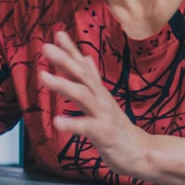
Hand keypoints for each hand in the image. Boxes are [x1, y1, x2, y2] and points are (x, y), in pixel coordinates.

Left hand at [40, 31, 150, 177]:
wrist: (141, 152)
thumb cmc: (118, 127)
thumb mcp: (104, 100)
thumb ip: (92, 80)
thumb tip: (85, 58)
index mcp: (99, 92)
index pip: (84, 67)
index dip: (71, 50)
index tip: (57, 33)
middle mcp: (102, 99)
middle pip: (83, 76)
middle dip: (65, 60)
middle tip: (47, 47)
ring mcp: (104, 115)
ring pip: (84, 96)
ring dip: (63, 85)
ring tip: (44, 77)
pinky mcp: (104, 133)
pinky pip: (86, 127)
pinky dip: (72, 123)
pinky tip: (56, 121)